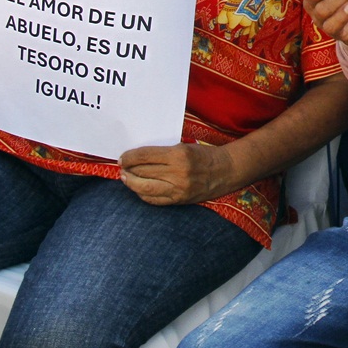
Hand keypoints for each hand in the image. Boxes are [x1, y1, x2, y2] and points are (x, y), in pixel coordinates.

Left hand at [119, 142, 237, 204]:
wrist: (226, 170)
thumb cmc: (204, 155)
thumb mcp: (184, 146)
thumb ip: (162, 152)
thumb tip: (138, 157)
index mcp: (178, 154)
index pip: (145, 156)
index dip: (130, 157)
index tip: (122, 158)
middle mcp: (177, 172)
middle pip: (143, 172)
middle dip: (128, 170)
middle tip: (121, 168)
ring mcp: (178, 189)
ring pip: (145, 188)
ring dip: (132, 183)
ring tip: (125, 179)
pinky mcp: (179, 200)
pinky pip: (155, 200)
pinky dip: (143, 195)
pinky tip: (139, 189)